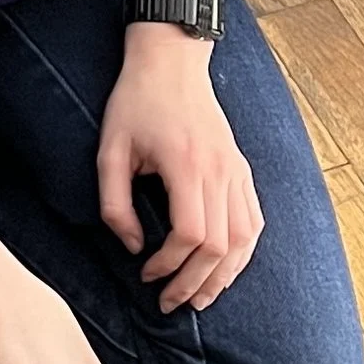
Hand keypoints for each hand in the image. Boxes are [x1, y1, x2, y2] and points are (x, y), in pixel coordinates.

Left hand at [98, 31, 263, 310]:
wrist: (172, 61)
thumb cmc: (135, 103)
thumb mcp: (109, 151)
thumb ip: (114, 205)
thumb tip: (132, 247)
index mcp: (188, 165)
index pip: (190, 234)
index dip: (169, 265)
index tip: (146, 274)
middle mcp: (221, 170)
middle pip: (221, 246)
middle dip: (195, 283)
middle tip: (170, 303)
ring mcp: (237, 169)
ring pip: (245, 239)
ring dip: (224, 275)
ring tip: (201, 298)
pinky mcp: (242, 168)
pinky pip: (254, 221)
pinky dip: (243, 251)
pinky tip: (225, 268)